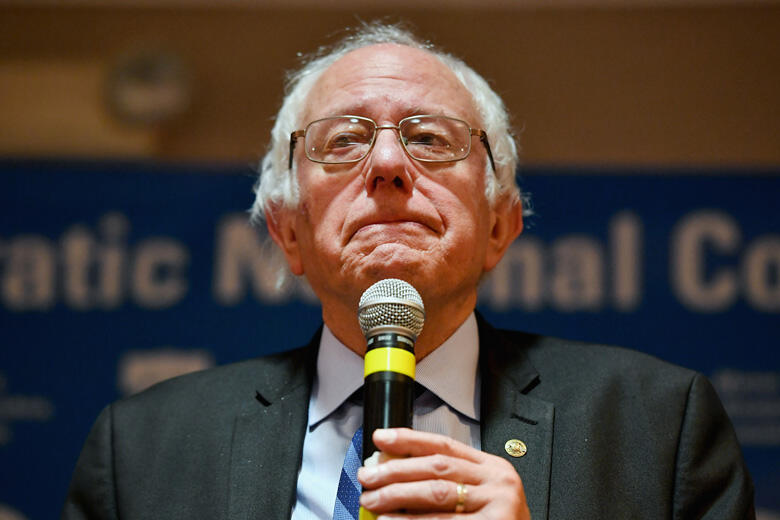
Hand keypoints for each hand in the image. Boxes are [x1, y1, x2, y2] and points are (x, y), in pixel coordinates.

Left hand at [357, 428, 530, 518]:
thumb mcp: (479, 497)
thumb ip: (447, 483)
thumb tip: (394, 472)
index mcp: (492, 468)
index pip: (445, 445)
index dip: (409, 439)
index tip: (381, 438)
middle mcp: (498, 482)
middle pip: (437, 467)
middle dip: (396, 470)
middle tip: (369, 476)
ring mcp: (498, 506)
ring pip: (437, 494)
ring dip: (398, 497)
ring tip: (373, 500)